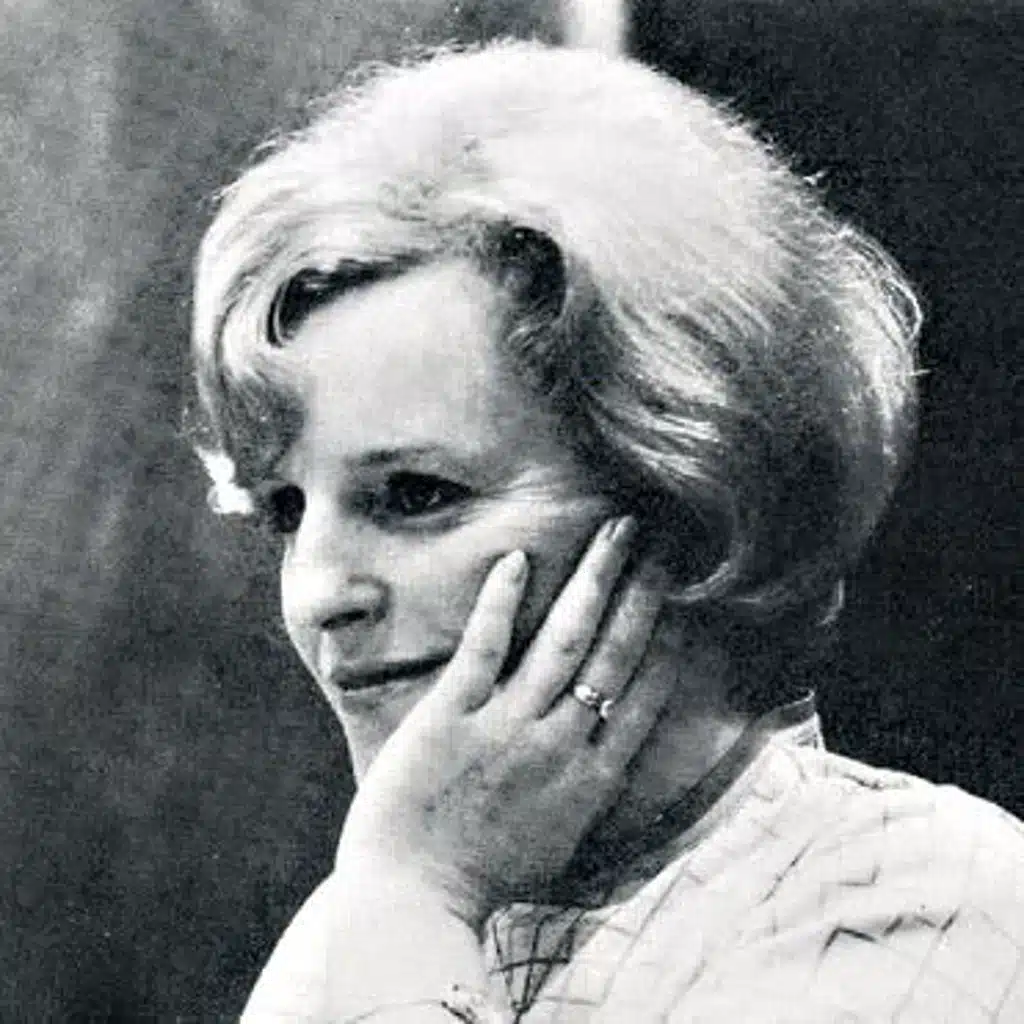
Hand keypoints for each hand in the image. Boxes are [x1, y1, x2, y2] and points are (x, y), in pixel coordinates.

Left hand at [335, 516, 671, 929]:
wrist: (413, 899)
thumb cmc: (484, 875)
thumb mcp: (560, 840)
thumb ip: (589, 790)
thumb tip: (612, 748)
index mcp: (592, 779)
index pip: (645, 694)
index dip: (668, 639)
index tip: (684, 597)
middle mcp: (560, 746)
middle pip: (614, 654)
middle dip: (643, 592)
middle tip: (661, 542)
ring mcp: (506, 728)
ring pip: (564, 641)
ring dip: (594, 581)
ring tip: (614, 532)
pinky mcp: (451, 716)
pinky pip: (484, 647)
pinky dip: (502, 601)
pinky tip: (517, 558)